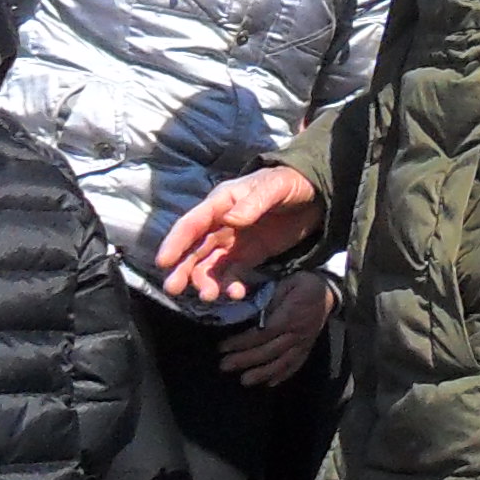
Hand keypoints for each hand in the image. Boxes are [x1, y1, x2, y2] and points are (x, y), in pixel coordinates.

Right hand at [157, 164, 322, 306]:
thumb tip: (231, 220)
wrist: (316, 195)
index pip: (192, 223)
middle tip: (174, 289)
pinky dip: (230, 284)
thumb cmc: (290, 182)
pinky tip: (236, 293)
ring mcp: (233, 241)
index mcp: (221, 202)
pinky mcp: (248, 255)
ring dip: (205, 281)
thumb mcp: (275, 188)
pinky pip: (232, 273)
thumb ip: (254, 203)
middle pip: (194, 249)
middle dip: (183, 269)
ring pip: (210, 265)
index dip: (175, 242)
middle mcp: (221, 224)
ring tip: (209, 296)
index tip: (163, 262)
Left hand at [219, 273, 333, 387]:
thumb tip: (250, 311)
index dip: (242, 342)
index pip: (263, 333)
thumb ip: (270, 297)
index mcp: (290, 316)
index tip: (223, 347)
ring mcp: (304, 342)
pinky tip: (269, 383)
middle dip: (245, 359)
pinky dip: (283, 375)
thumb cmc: (303, 284)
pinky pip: (296, 364)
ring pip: (282, 362)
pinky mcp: (308, 347)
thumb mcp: (287, 282)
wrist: (328, 290)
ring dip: (262, 373)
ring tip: (244, 380)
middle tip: (224, 365)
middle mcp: (298, 333)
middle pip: (269, 351)